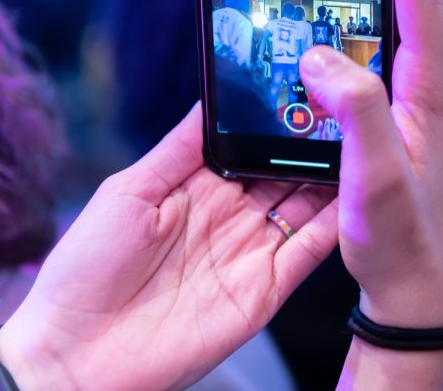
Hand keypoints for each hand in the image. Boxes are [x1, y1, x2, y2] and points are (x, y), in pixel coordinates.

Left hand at [0, 105, 339, 390]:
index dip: (277, 122)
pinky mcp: (268, 287)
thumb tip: (211, 99)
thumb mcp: (128, 191)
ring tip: (363, 140)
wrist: (79, 353)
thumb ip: (179, 148)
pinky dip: (338, 224)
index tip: (305, 90)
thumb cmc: (87, 269)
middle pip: (286, 172)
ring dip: (334, 176)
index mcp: (199, 188)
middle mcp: (232, 216)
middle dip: (314, 143)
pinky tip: (358, 194)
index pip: (252, 146)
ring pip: (308, 204)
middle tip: (346, 110)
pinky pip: (311, 250)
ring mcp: (252, 250)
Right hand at [300, 0, 442, 328]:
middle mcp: (437, 81)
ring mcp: (423, 95)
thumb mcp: (376, 185)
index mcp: (437, 87)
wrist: (424, 288)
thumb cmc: (404, 242)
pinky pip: (384, 45)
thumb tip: (321, 55)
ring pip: (401, 12)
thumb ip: (354, 116)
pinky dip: (366, 12)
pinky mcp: (404, 111)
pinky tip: (341, 6)